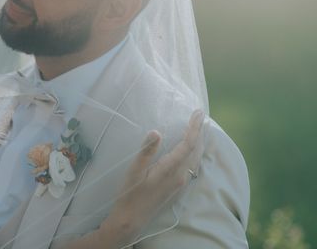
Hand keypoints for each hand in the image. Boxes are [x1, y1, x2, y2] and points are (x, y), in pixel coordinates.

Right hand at [99, 109, 205, 246]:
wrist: (132, 219)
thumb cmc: (130, 193)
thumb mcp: (134, 171)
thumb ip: (146, 151)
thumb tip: (156, 132)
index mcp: (171, 169)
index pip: (188, 144)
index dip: (194, 127)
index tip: (198, 113)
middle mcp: (181, 176)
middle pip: (196, 150)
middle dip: (200, 132)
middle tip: (201, 116)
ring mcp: (181, 183)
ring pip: (196, 159)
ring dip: (200, 142)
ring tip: (201, 129)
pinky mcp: (178, 188)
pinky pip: (192, 166)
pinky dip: (195, 153)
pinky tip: (192, 150)